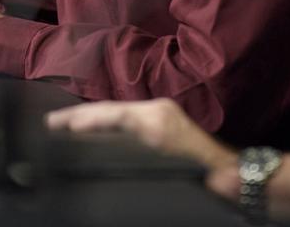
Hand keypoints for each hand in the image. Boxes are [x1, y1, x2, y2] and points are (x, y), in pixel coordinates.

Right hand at [45, 98, 236, 171]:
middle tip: (50, 123)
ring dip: (91, 119)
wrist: (239, 177)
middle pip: (109, 110)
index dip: (82, 120)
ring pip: (117, 112)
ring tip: (63, 125)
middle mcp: (158, 111)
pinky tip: (94, 130)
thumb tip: (97, 145)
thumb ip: (134, 153)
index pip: (110, 114)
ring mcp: (162, 114)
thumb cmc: (210, 178)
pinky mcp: (165, 121)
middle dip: (78, 116)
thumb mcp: (170, 167)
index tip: (57, 124)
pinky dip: (107, 122)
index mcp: (156, 121)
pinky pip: (128, 117)